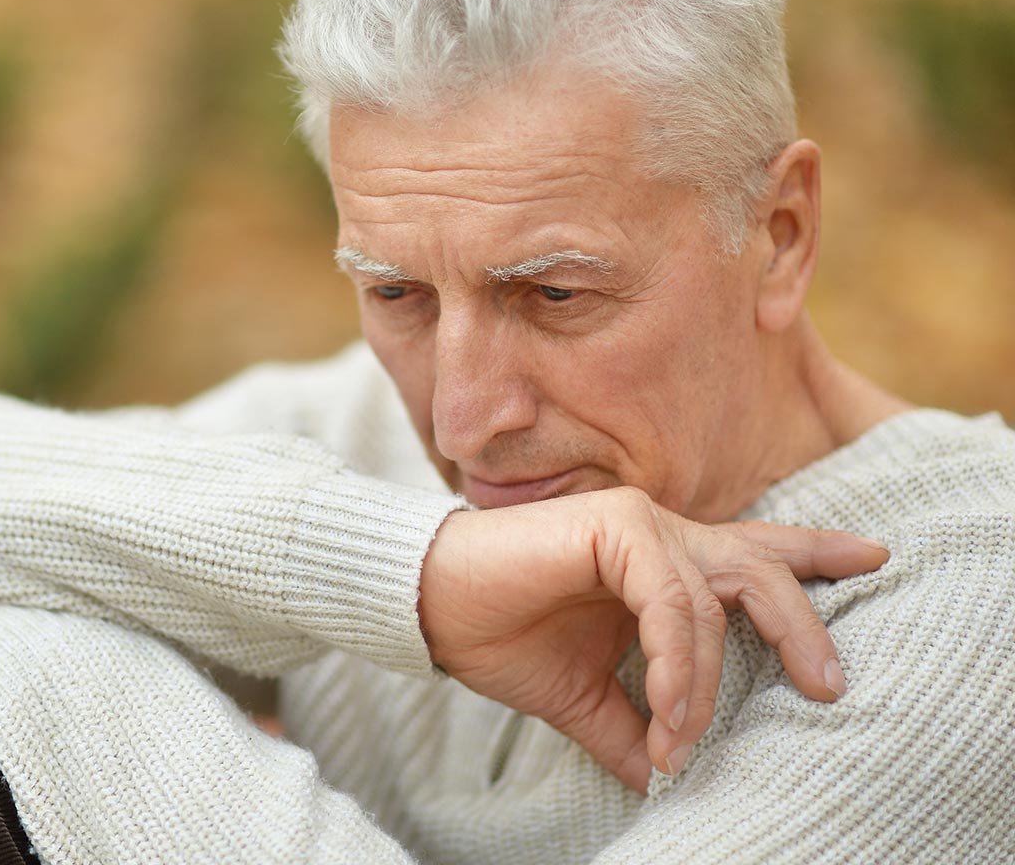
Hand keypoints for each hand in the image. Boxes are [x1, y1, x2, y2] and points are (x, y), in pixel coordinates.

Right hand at [418, 486, 887, 792]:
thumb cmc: (502, 636)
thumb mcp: (585, 697)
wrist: (433, 607)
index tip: (872, 557)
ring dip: (706, 684)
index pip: (752, 554)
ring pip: (718, 600)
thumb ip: (636, 725)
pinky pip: (673, 603)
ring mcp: (641, 524)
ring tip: (682, 740)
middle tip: (828, 686)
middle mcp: (661, 535)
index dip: (815, 554)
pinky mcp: (616, 526)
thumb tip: (668, 781)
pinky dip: (676, 664)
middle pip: (763, 570)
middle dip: (805, 625)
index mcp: (662, 564)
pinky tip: (666, 710)